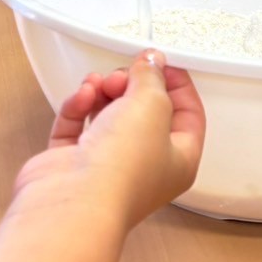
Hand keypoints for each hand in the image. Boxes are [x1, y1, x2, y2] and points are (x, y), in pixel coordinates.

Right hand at [14, 50, 205, 229]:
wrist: (72, 200)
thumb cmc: (122, 167)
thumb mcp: (151, 105)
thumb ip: (153, 78)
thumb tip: (153, 62)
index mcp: (179, 160)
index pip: (189, 115)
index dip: (177, 84)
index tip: (161, 61)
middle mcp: (145, 166)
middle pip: (145, 113)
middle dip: (132, 86)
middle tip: (122, 75)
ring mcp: (106, 166)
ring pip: (108, 117)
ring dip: (104, 93)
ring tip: (98, 83)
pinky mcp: (72, 164)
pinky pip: (77, 126)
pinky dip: (79, 107)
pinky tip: (82, 96)